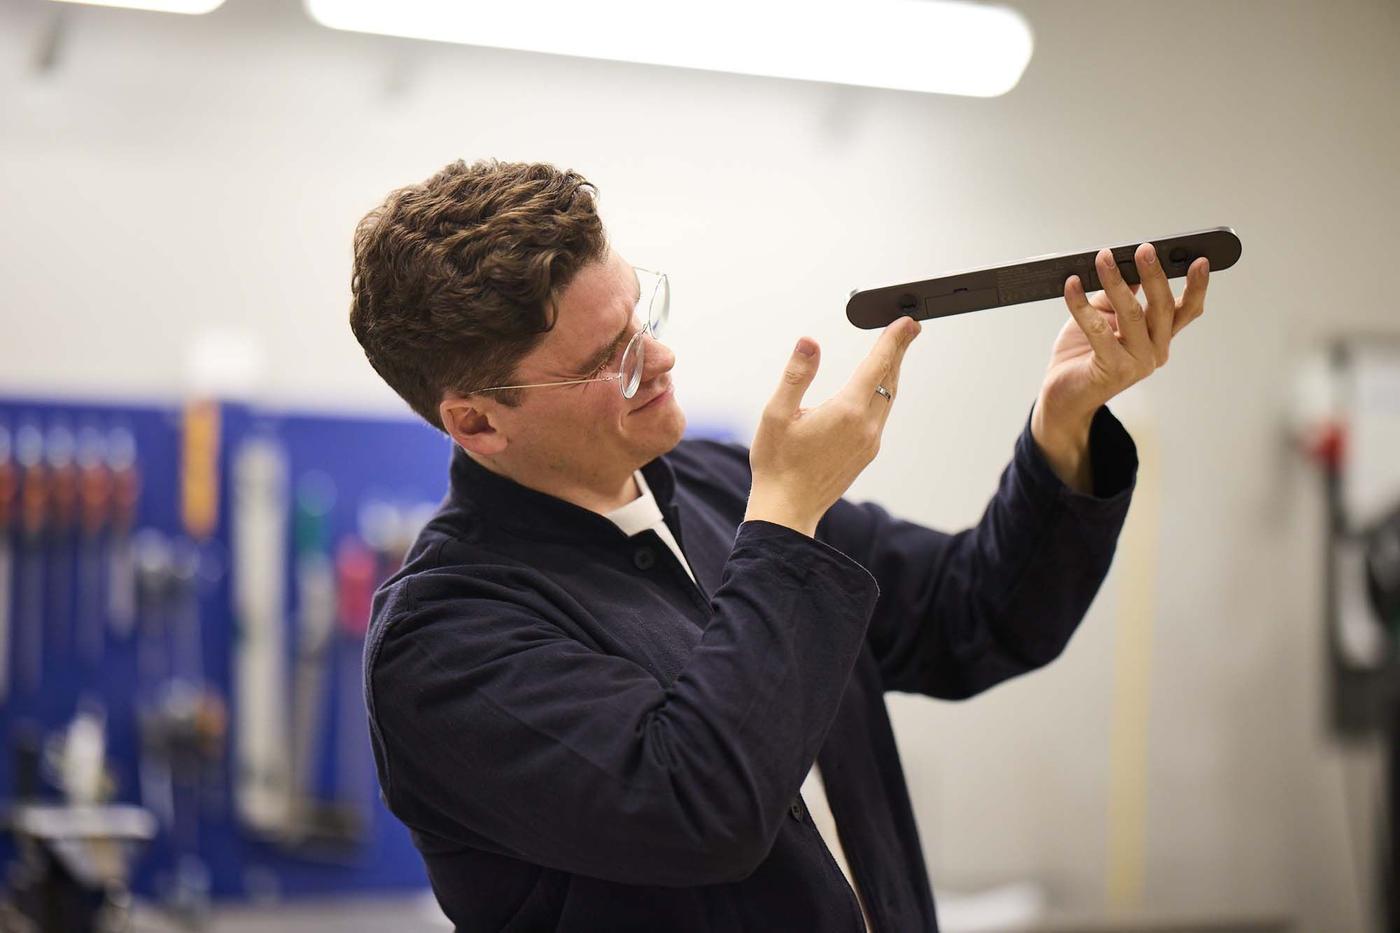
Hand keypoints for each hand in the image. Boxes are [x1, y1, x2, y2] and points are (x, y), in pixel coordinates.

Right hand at [746, 316, 921, 536]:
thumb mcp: (776, 414)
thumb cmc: (777, 464)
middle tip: (910, 328)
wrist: (787, 508)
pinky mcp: (866, 453)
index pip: (877, 366)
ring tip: (895, 353)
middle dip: (899, 351)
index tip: (906, 322)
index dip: (893, 340)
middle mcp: (865, 427)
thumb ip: (796, 375)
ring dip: (892, 372)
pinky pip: (881, 416)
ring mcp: (869, 442)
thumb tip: (809, 343)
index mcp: (846, 411)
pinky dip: (883, 393)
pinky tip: (876, 390)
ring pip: (888, 398)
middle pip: (890, 379)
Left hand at [1040, 243, 1210, 426]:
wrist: (1062, 394)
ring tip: (1103, 258)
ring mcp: (1137, 364)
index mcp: (1160, 338)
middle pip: (1161, 307)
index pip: (1186, 310)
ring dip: (1115, 282)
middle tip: (1144, 249)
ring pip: (1132, 314)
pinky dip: (1082, 304)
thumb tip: (1126, 261)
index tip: (1200, 261)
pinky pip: (1097, 330)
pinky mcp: (1113, 370)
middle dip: (1154, 274)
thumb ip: (1122, 293)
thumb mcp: (1106, 316)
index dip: (1196, 287)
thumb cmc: (1083, 354)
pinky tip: (1072, 286)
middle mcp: (1155, 352)